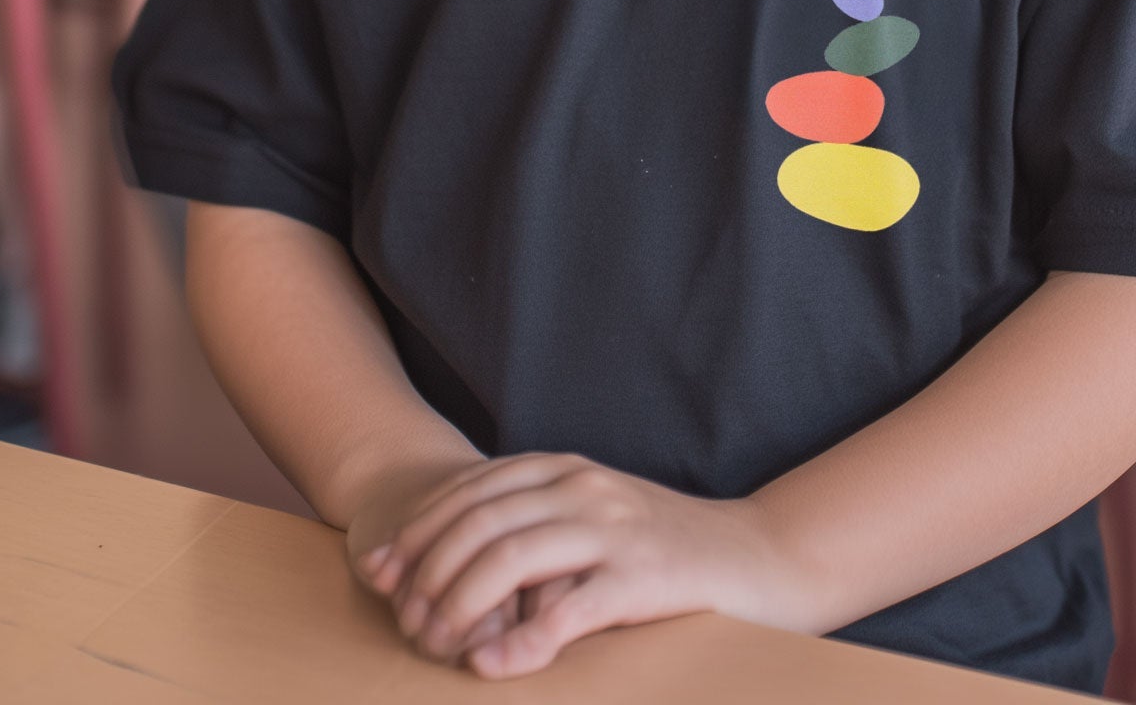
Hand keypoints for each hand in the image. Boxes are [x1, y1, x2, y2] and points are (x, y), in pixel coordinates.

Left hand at [355, 452, 810, 677]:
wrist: (755, 555)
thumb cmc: (662, 546)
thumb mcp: (591, 517)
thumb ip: (531, 523)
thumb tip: (451, 560)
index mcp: (565, 470)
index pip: (470, 490)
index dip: (418, 529)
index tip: (380, 570)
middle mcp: (582, 488)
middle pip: (480, 521)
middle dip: (427, 569)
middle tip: (401, 615)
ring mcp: (612, 530)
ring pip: (511, 557)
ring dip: (460, 603)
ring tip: (436, 641)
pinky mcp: (639, 579)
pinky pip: (567, 609)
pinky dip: (522, 641)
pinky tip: (493, 667)